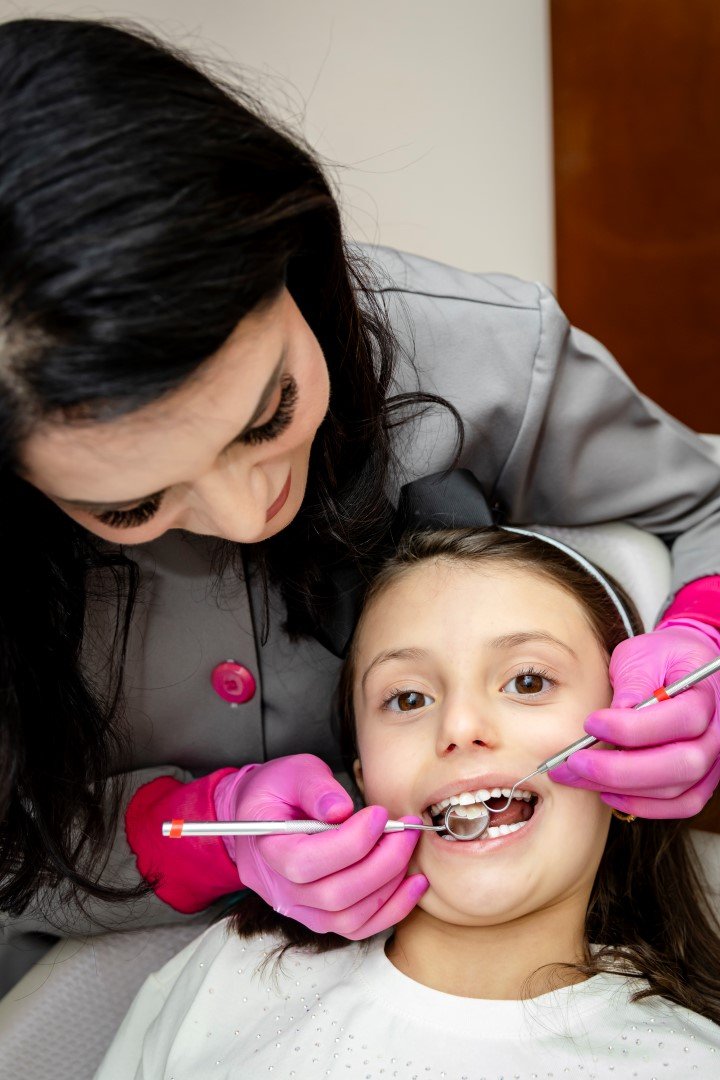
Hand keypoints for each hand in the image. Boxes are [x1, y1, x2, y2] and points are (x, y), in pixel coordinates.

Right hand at [214, 753, 427, 937]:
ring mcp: (301, 909)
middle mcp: (282, 889)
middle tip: (405, 830)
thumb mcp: (293, 773)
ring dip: (389, 885)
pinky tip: (414, 883)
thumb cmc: (279, 791)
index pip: (306, 862)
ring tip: (408, 849)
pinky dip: (392, 909)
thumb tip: (340, 810)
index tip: (379, 815)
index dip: (350, 843)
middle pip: (334, 895)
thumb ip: (315, 788)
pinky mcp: (322, 917)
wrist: (262, 815)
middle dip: (381, 862)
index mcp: (268, 850)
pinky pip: (359, 927)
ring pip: (349, 917)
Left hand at [549, 620, 719, 817]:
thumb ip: (633, 680)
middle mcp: (716, 733)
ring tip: (578, 777)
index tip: (591, 723)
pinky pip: (681, 804)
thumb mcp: (643, 655)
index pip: (679, 720)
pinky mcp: (701, 779)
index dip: (632, 728)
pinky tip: (608, 794)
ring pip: (675, 789)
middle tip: (575, 762)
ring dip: (622, 789)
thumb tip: (619, 710)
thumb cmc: (664, 658)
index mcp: (706, 696)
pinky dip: (644, 806)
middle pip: (680, 764)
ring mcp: (712, 760)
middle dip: (621, 769)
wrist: (685, 667)